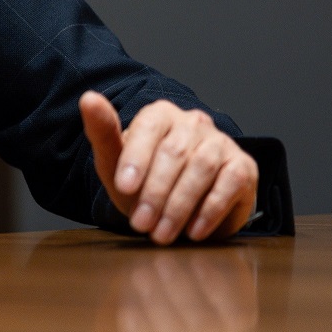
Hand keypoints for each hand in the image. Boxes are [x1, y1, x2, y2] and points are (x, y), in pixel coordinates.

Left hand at [80, 92, 256, 244]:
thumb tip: (88, 98)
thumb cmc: (143, 179)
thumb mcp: (116, 161)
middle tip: (140, 223)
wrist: (179, 204)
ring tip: (161, 233)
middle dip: (155, 193)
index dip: (136, 159)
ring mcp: (220, 143)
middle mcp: (193, 123)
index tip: (123, 187)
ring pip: (201, 169)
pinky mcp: (243, 167)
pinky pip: (228, 186)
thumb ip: (102, 132)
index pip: (148, 129)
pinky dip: (209, 211)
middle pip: (174, 154)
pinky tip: (193, 231)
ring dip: (179, 206)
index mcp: (160, 115)